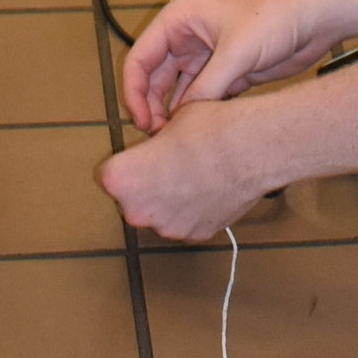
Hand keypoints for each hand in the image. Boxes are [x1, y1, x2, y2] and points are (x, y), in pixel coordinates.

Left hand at [97, 99, 281, 244]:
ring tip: (192, 174)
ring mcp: (167, 227)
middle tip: (167, 165)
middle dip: (145, 184)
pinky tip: (206, 187)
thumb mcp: (169, 123)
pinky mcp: (193, 235)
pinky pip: (184, 221)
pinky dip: (191, 209)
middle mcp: (138, 210)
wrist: (250, 150)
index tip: (136, 158)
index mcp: (122, 180)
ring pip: (158, 212)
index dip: (125, 164)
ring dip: (168, 199)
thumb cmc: (210, 132)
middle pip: (131, 199)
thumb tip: (155, 150)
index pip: (107, 176)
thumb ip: (151, 146)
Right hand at [121, 0, 333, 131]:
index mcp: (178, 21)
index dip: (134, 93)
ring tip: (176, 143)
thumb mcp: (236, 53)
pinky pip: (201, 101)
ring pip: (177, 94)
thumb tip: (183, 122)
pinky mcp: (226, 76)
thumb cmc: (274, 17)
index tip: (142, 122)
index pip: (140, 59)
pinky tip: (198, 136)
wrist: (314, 18)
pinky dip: (196, 117)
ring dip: (174, 117)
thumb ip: (207, 87)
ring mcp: (206, 59)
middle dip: (153, 109)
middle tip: (159, 140)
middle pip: (154, 80)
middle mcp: (186, 40)